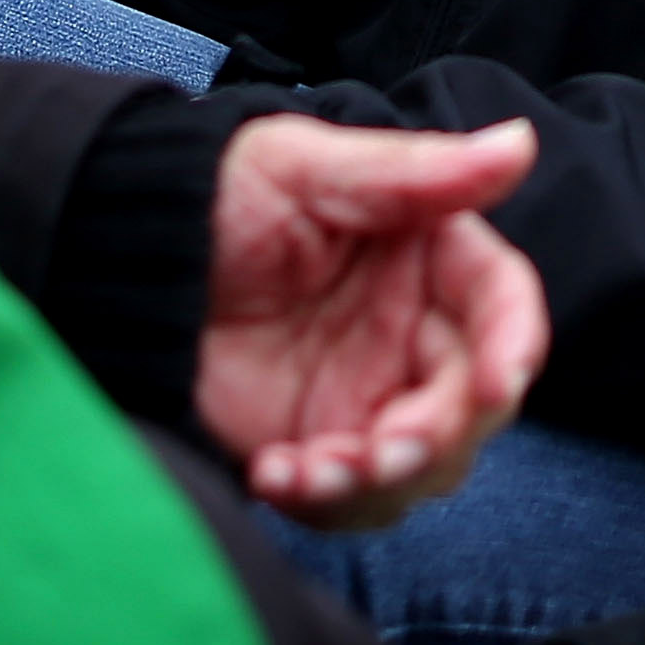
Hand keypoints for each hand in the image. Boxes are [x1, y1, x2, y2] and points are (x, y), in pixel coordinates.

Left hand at [198, 114, 546, 527]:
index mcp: (426, 255)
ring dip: (380, 480)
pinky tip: (272, 474)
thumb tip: (518, 144)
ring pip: (422, 464)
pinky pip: (349, 497)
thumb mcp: (309, 170)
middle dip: (438, 435)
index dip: (513, 345)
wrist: (125, 259)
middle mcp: (411, 331)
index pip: (501, 303)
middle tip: (383, 449)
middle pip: (472, 402)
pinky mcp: (319, 444)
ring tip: (311, 470)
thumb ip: (417, 172)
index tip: (497, 383)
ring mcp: (367, 394)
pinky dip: (322, 500)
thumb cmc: (219, 192)